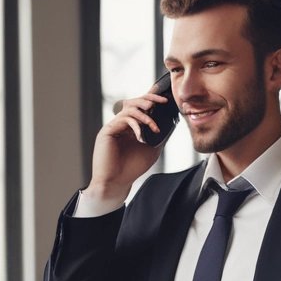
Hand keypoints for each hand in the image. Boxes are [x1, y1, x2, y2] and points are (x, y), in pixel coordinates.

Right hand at [84, 87, 168, 205]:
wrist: (117, 182)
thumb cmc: (132, 168)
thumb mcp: (152, 149)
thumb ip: (160, 136)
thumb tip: (172, 123)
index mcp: (131, 127)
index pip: (141, 107)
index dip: (151, 98)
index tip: (165, 97)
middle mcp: (121, 124)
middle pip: (135, 101)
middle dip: (150, 98)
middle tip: (163, 102)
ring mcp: (114, 126)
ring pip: (129, 107)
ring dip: (144, 111)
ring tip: (153, 123)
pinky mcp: (107, 131)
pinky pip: (124, 119)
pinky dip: (136, 125)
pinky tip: (141, 137)